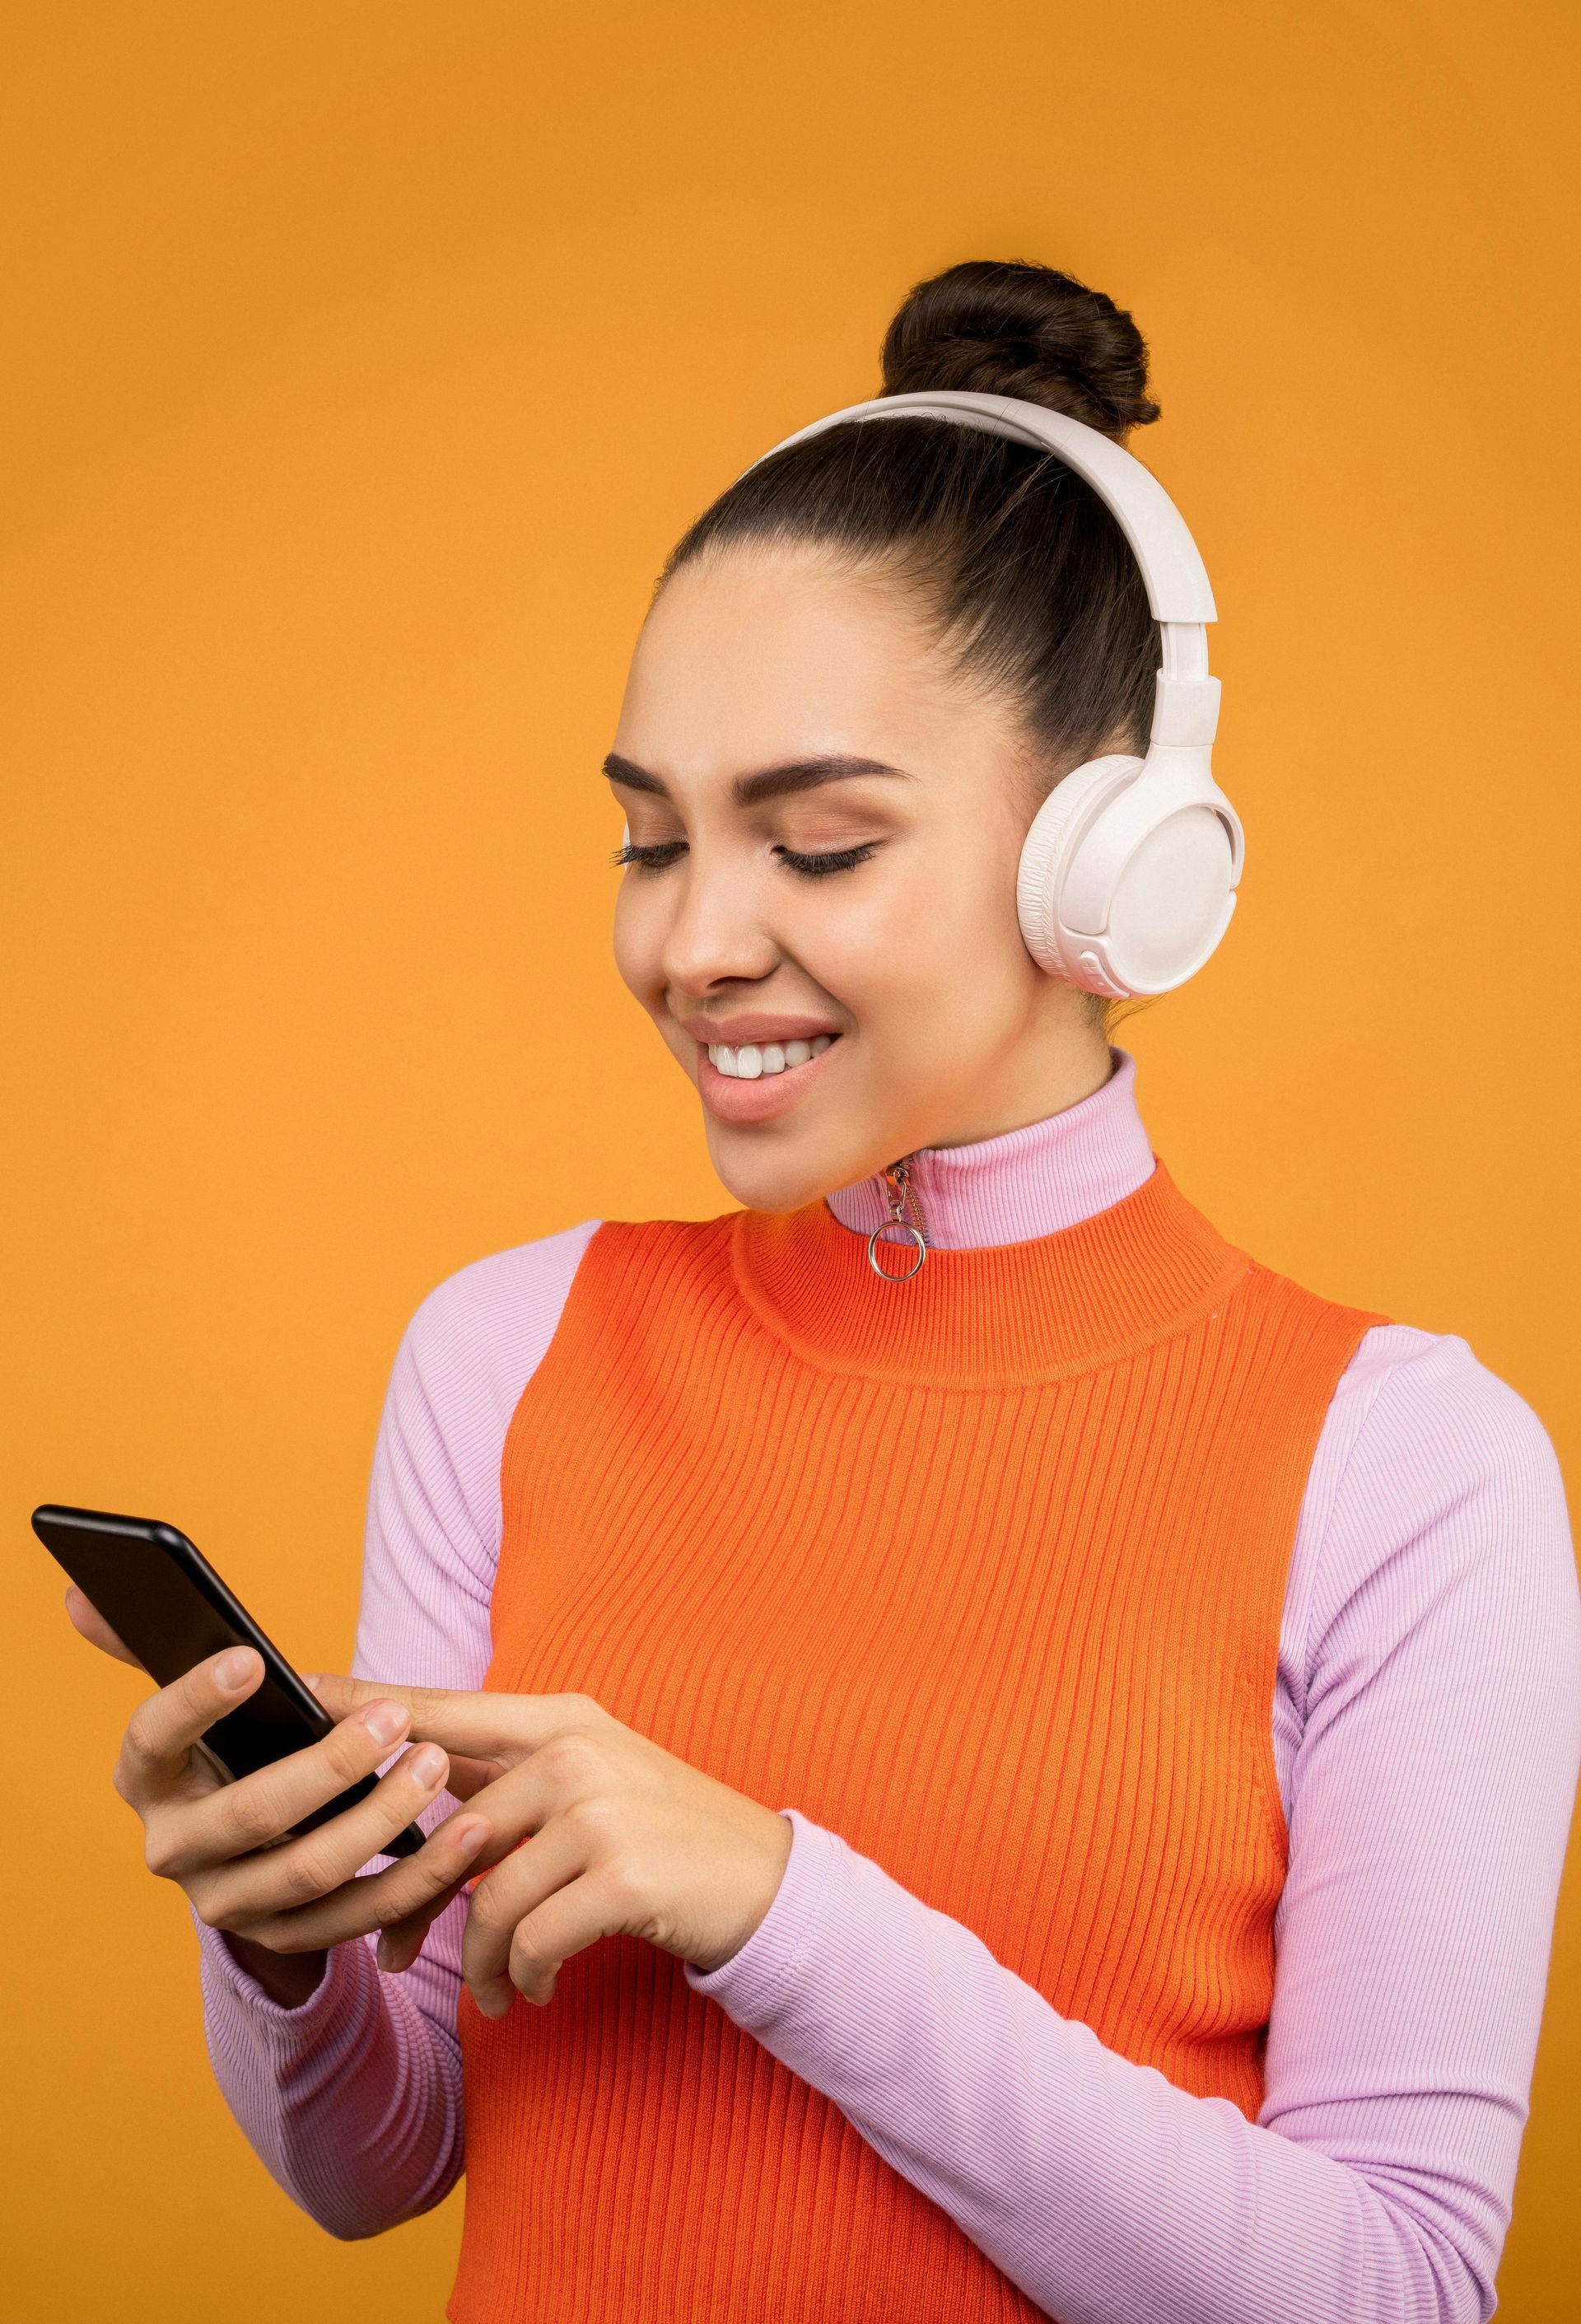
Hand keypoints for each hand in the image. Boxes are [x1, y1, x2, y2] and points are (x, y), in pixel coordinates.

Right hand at [64, 1586, 492, 1998]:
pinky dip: (420, 1878)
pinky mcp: (287, 1938)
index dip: (194, 1699)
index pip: (153, 1737)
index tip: (251, 1657)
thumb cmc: (236, 1745)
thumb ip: (157, 1644)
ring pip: (311, 1873)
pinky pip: (360, 1917)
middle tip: (394, 1719)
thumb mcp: (204, 1703)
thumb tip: (87, 1591)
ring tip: (438, 1765)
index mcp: (146, 1778)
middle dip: (329, 1767)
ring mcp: (228, 1902)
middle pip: (252, 1814)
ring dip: (385, 1821)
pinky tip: (468, 1832)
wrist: (250, 1845)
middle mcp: (174, 1850)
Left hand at [307, 1674, 794, 2014]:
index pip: (441, 1711)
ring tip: (498, 1992)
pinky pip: (529, 1940)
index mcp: (560, 1718)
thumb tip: (400, 1806)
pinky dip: (524, 1978)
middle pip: (448, 1828)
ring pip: (486, 1899)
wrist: (766, 1885)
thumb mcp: (589, 1788)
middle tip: (397, 1958)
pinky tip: (539, 1989)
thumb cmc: (661, 1841)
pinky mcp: (622, 1873)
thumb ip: (504, 1785)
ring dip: (479, 1964)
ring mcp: (601, 1808)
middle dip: (413, 1904)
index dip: (365, 1707)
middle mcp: (575, 1751)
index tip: (298, 1699)